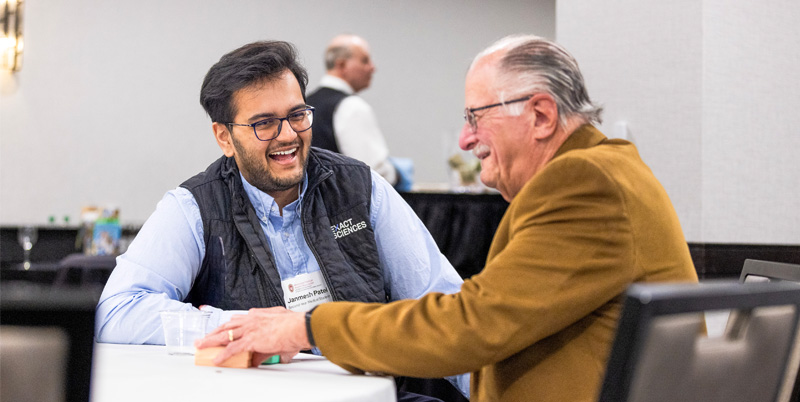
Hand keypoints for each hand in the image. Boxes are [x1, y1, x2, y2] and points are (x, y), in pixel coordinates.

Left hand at [195, 306, 309, 366]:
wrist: (300, 326)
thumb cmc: (295, 326)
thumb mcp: (279, 331)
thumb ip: (268, 344)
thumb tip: (260, 357)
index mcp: (259, 315)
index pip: (239, 319)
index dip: (229, 325)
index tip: (223, 328)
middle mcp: (252, 319)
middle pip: (227, 325)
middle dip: (214, 331)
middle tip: (204, 337)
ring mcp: (250, 329)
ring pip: (225, 334)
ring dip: (211, 340)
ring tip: (201, 345)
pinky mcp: (251, 340)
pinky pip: (232, 348)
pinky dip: (223, 354)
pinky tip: (216, 359)